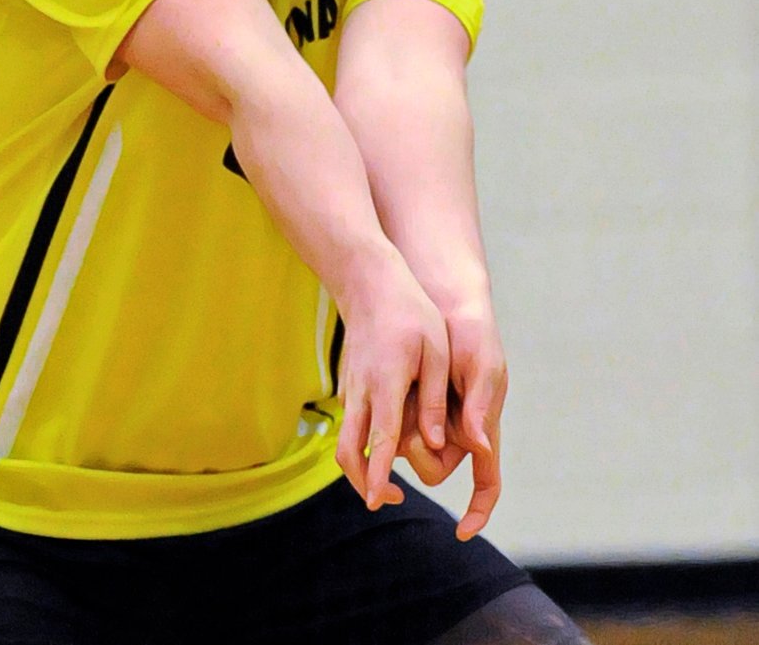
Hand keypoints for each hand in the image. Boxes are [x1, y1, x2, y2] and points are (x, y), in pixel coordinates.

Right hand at [335, 271, 449, 511]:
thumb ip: (435, 399)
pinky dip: (362, 445)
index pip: (380, 440)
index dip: (379, 474)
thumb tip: (439, 443)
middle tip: (385, 500)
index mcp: (386, 384)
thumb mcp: (435, 351)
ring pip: (346, 442)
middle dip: (363, 483)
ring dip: (362, 467)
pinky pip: (351, 425)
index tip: (377, 502)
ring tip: (389, 483)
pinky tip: (386, 446)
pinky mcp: (349, 385)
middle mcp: (361, 392)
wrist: (369, 282)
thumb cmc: (411, 313)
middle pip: (348, 453)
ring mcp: (351, 389)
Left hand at [398, 300, 507, 540]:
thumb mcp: (482, 367)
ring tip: (406, 390)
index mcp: (480, 429)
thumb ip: (481, 406)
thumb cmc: (472, 337)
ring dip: (404, 428)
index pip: (487, 481)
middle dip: (422, 448)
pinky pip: (393, 425)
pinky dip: (391, 415)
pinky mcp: (406, 406)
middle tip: (415, 411)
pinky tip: (391, 390)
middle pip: (433, 467)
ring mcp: (429, 420)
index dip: (479, 509)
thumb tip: (479, 446)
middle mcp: (454, 432)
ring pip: (409, 447)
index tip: (463, 531)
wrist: (441, 305)